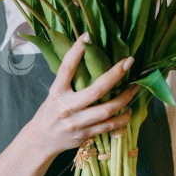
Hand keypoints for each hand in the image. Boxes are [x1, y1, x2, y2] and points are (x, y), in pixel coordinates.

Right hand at [30, 34, 138, 156]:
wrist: (41, 140)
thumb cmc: (50, 111)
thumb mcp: (55, 92)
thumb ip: (69, 79)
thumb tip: (86, 54)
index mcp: (57, 92)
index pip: (66, 68)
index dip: (76, 51)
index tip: (87, 35)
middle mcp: (66, 106)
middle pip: (96, 90)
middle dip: (115, 75)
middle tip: (129, 62)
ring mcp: (77, 123)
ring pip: (107, 109)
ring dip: (124, 98)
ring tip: (134, 89)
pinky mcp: (85, 135)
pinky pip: (108, 126)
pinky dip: (122, 118)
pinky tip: (128, 111)